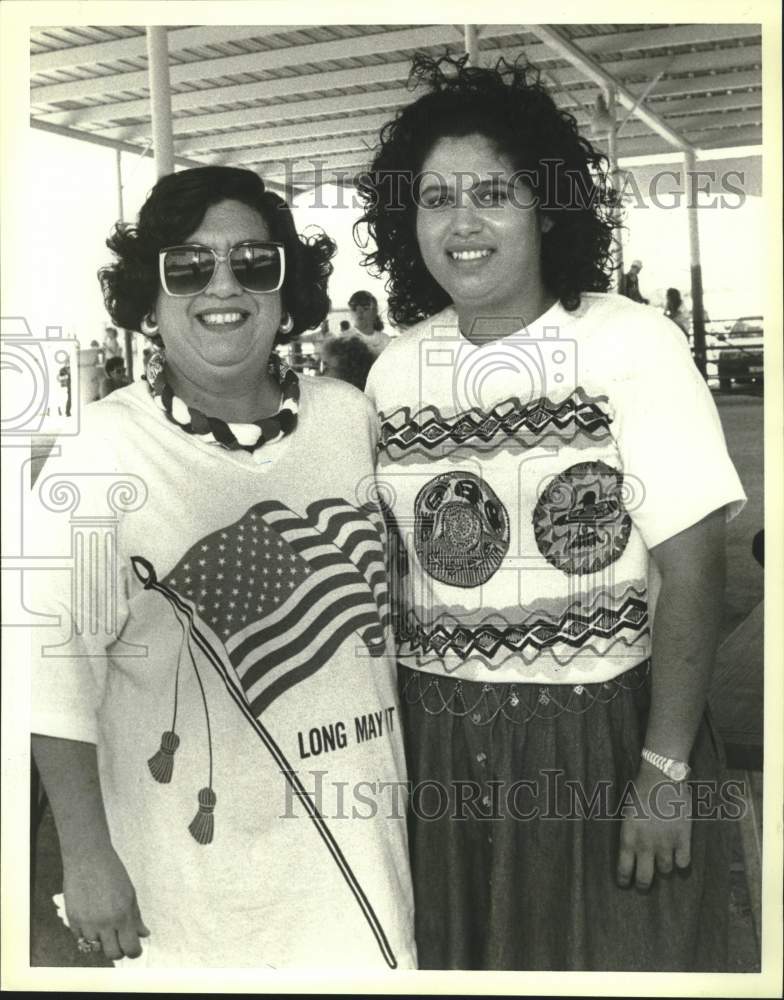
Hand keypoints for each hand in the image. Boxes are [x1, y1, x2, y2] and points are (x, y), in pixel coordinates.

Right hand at [63, 845, 149, 960]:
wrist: (88, 857)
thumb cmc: (112, 872)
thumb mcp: (130, 893)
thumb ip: (136, 917)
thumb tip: (144, 934)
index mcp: (123, 915)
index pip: (130, 947)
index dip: (134, 951)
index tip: (135, 949)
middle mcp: (104, 922)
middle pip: (113, 954)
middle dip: (119, 951)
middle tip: (121, 942)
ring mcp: (87, 923)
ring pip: (95, 947)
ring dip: (101, 941)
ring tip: (105, 926)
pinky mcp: (73, 920)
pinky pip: (80, 938)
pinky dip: (87, 934)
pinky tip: (92, 921)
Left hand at [616, 760, 691, 890]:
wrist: (662, 777)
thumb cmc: (641, 790)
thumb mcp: (628, 813)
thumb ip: (631, 833)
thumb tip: (632, 848)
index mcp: (629, 837)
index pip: (624, 868)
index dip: (624, 879)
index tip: (624, 883)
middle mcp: (646, 845)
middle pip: (645, 878)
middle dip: (643, 884)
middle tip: (643, 886)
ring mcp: (665, 843)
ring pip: (665, 870)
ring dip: (663, 868)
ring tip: (663, 863)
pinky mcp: (683, 839)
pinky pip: (683, 862)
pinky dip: (681, 862)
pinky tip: (679, 855)